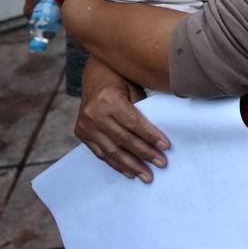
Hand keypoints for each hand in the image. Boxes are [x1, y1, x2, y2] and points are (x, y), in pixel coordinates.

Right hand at [75, 57, 168, 181]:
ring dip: (131, 165)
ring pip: (111, 150)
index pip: (133, 123)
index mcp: (109, 100)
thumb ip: (143, 110)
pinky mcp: (81, 133)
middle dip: (144, 154)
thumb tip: (159, 136)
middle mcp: (94, 114)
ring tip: (146, 176)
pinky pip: (100, 153)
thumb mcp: (134, 88)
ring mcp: (85, 125)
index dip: (150, 136)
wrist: (95, 73)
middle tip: (161, 164)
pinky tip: (130, 172)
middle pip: (123, 139)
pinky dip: (116, 164)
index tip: (166, 147)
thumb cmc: (122, 79)